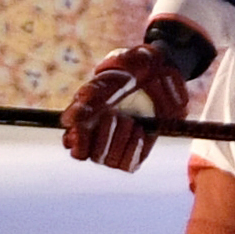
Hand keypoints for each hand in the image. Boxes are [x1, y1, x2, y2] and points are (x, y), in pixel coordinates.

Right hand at [63, 44, 188, 171]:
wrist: (163, 71)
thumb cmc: (134, 68)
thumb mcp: (114, 73)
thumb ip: (94, 93)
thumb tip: (72, 115)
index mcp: (85, 116)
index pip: (71, 141)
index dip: (77, 140)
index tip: (86, 126)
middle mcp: (98, 134)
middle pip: (87, 155)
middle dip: (102, 136)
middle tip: (115, 115)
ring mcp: (117, 144)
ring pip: (107, 161)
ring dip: (119, 140)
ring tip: (131, 120)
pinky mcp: (136, 151)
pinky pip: (128, 165)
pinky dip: (134, 149)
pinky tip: (140, 131)